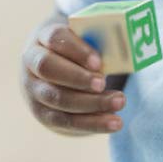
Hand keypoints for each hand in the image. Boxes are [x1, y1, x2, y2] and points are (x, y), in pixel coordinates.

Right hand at [21, 13, 126, 134]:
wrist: (52, 74)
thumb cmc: (76, 52)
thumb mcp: (81, 41)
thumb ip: (98, 41)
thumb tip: (130, 43)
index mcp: (42, 38)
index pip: (54, 38)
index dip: (76, 49)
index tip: (98, 61)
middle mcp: (31, 62)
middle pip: (48, 68)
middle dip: (77, 77)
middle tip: (103, 83)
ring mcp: (34, 90)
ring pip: (58, 98)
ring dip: (91, 103)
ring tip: (119, 101)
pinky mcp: (44, 114)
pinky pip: (67, 121)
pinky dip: (93, 123)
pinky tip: (114, 122)